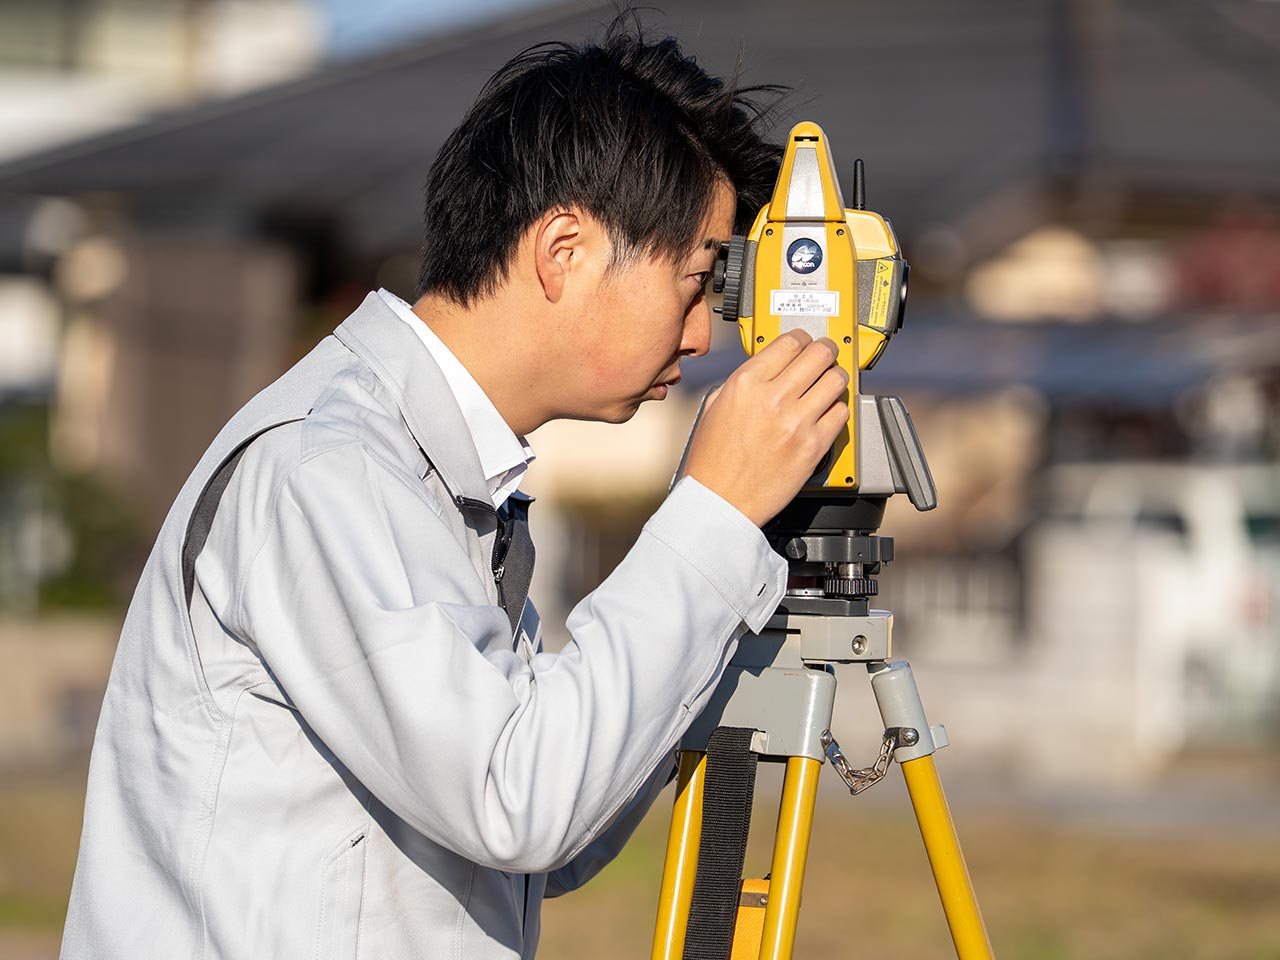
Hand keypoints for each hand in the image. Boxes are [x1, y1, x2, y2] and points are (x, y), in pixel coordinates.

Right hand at [682, 330, 849, 526]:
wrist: (719, 502)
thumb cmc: (712, 462)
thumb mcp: (716, 407)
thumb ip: (743, 383)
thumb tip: (769, 369)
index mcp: (746, 383)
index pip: (789, 342)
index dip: (802, 338)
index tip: (805, 342)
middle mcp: (773, 398)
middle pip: (819, 354)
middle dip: (826, 350)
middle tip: (826, 354)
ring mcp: (797, 423)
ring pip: (836, 380)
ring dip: (835, 377)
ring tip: (830, 381)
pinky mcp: (814, 447)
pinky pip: (841, 413)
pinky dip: (837, 409)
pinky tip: (827, 412)